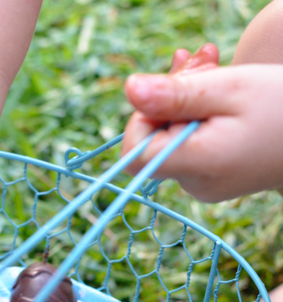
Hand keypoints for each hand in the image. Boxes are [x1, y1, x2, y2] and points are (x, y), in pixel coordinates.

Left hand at [120, 61, 282, 201]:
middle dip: (168, 95)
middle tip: (203, 57)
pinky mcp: (212, 175)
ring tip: (212, 60)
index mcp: (198, 165)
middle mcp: (194, 183)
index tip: (169, 89)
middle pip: (153, 140)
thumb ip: (176, 93)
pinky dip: (195, 111)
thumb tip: (129, 90)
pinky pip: (188, 141)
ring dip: (184, 96)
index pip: (134, 152)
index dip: (141, 117)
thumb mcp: (231, 88)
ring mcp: (203, 183)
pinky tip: (213, 82)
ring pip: (170, 136)